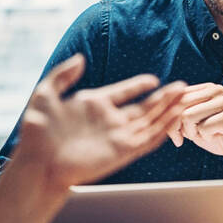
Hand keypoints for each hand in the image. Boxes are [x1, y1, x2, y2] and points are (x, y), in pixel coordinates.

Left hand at [16, 54, 186, 187]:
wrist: (39, 163)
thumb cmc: (38, 132)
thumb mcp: (44, 95)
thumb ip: (63, 75)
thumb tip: (81, 58)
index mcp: (93, 104)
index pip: (122, 92)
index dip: (138, 85)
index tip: (152, 80)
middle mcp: (110, 120)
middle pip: (144, 107)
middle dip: (164, 97)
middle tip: (182, 86)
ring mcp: (118, 136)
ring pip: (151, 120)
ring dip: (169, 109)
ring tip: (185, 97)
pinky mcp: (124, 151)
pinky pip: (150, 137)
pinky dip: (164, 127)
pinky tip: (176, 116)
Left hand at [169, 83, 222, 166]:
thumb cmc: (222, 136)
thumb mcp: (197, 124)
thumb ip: (182, 117)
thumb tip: (162, 116)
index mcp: (207, 89)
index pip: (176, 97)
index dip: (168, 117)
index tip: (175, 134)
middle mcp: (216, 90)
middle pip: (179, 105)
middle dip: (175, 126)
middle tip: (180, 139)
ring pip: (188, 116)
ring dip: (190, 132)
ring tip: (201, 136)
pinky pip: (204, 128)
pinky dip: (205, 137)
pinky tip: (215, 137)